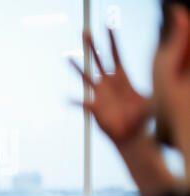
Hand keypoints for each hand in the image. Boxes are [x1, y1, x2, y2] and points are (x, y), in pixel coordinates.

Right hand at [70, 29, 149, 145]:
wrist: (130, 134)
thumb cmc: (141, 118)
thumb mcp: (150, 101)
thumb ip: (154, 91)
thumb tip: (165, 84)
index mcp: (121, 77)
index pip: (116, 54)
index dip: (112, 40)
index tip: (108, 25)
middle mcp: (108, 82)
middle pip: (98, 59)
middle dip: (92, 45)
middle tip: (85, 31)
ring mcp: (99, 94)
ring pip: (85, 77)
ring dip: (77, 67)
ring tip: (67, 57)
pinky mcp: (94, 107)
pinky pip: (82, 103)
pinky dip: (74, 101)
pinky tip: (67, 98)